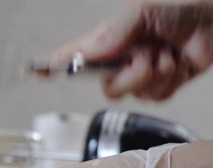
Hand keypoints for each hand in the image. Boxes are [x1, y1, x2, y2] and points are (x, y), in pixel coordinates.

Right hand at [42, 1, 212, 99]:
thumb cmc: (186, 3)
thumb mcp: (143, 9)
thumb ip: (113, 34)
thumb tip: (86, 55)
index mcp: (113, 36)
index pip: (77, 54)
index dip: (57, 65)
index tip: (40, 73)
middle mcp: (125, 56)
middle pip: (108, 86)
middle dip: (130, 76)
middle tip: (145, 56)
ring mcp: (145, 71)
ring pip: (135, 94)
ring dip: (157, 74)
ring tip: (170, 53)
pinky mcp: (166, 82)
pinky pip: (156, 97)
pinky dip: (170, 81)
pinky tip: (179, 63)